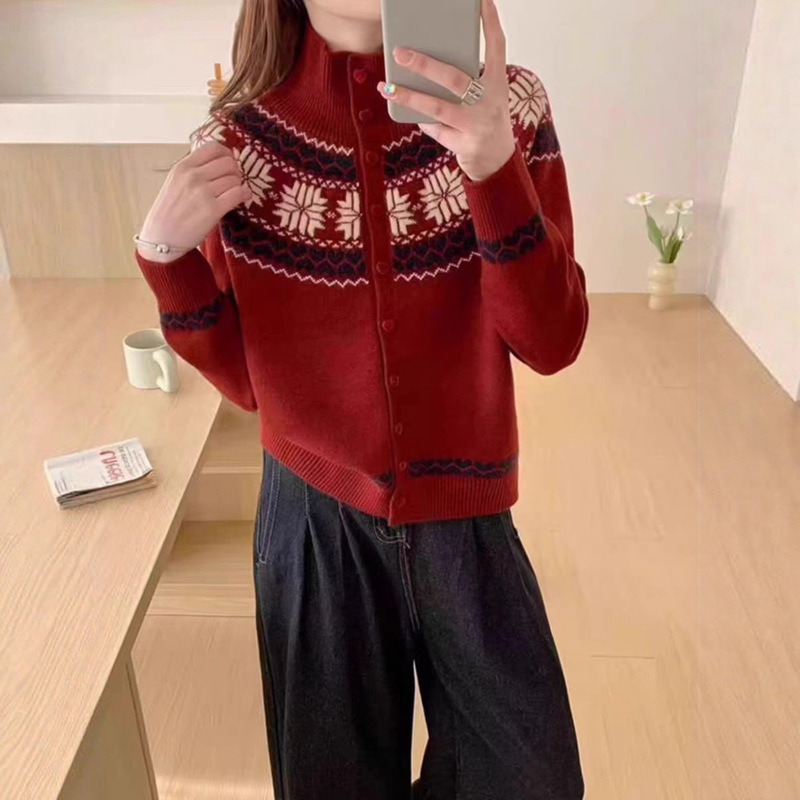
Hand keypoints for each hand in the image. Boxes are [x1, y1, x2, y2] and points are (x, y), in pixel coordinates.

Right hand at [138, 141, 251, 262]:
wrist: (162, 238)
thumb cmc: (171, 211)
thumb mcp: (176, 181)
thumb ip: (195, 169)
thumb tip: (222, 159)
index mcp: (183, 166)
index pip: (214, 147)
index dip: (227, 154)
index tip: (229, 165)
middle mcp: (193, 176)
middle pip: (228, 162)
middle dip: (235, 172)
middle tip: (232, 183)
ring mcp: (203, 192)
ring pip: (235, 179)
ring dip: (238, 186)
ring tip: (233, 194)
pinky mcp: (213, 209)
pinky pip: (239, 193)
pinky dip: (245, 195)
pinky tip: (242, 198)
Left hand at [377, 0, 515, 182]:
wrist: (497, 161)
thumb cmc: (485, 120)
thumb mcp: (485, 96)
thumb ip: (466, 80)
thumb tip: (426, 63)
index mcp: (497, 83)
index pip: (497, 47)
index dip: (490, 23)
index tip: (482, 0)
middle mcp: (489, 102)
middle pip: (454, 79)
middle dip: (425, 65)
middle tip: (400, 53)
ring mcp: (477, 125)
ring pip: (437, 108)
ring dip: (410, 97)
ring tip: (388, 87)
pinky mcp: (465, 145)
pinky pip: (435, 130)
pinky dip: (423, 121)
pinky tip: (411, 114)